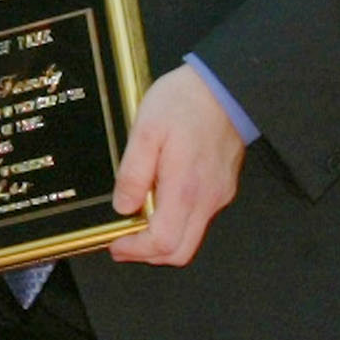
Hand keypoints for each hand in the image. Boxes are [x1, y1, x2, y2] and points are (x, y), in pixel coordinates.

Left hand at [106, 62, 246, 266]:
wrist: (224, 86)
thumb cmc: (184, 103)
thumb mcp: (146, 130)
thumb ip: (133, 172)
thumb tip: (123, 206)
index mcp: (185, 189)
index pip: (163, 242)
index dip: (135, 250)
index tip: (115, 243)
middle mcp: (206, 200)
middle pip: (179, 252)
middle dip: (147, 253)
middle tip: (123, 240)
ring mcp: (217, 196)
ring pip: (190, 238)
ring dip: (162, 239)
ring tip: (137, 219)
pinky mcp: (222, 188)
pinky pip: (198, 219)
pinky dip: (176, 222)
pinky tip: (159, 201)